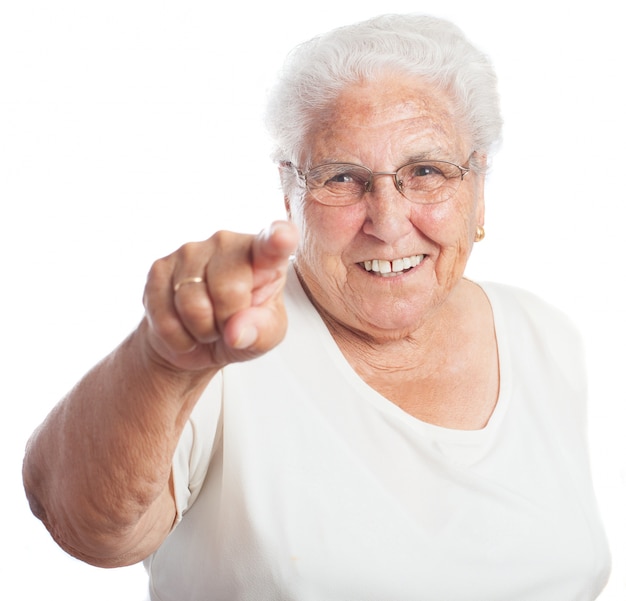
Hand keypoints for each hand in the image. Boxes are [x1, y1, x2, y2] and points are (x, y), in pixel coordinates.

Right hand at [142, 220, 298, 371]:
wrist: (197, 339)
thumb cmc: (242, 327)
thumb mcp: (265, 336)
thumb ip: (261, 332)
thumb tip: (236, 331)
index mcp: (265, 255)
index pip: (272, 244)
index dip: (278, 239)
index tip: (283, 237)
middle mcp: (227, 242)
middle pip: (229, 290)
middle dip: (227, 321)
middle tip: (228, 324)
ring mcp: (190, 251)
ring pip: (193, 305)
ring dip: (201, 330)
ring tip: (207, 325)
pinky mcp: (159, 267)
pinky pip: (165, 317)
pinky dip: (177, 336)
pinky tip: (185, 327)